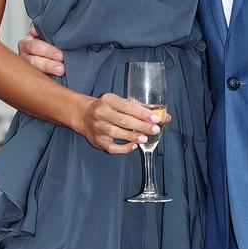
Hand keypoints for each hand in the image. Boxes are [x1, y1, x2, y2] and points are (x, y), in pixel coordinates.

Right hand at [18, 26, 171, 153]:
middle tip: (154, 129)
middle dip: (141, 126)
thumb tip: (163, 117)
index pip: (127, 106)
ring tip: (144, 138)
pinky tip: (133, 146)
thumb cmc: (107, 108)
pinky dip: (123, 148)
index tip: (155, 118)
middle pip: (123, 120)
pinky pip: (111, 147)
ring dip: (132, 137)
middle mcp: (101, 113)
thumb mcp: (118, 101)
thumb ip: (138, 108)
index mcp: (108, 100)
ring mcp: (98, 127)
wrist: (83, 115)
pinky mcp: (97, 140)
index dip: (142, 113)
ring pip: (116, 133)